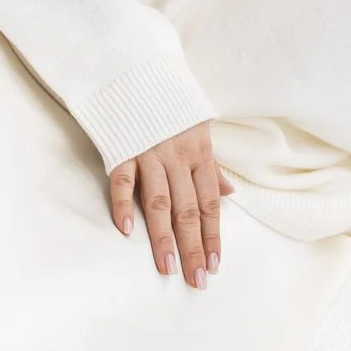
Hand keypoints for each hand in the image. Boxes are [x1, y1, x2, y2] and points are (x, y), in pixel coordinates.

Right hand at [108, 121, 236, 287]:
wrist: (137, 71)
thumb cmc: (171, 106)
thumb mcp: (199, 129)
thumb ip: (210, 166)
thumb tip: (229, 194)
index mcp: (199, 153)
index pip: (209, 203)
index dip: (212, 235)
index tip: (214, 265)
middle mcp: (176, 156)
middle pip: (187, 209)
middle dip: (192, 246)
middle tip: (195, 279)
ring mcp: (148, 152)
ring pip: (158, 201)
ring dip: (163, 237)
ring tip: (167, 267)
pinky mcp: (121, 147)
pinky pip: (122, 179)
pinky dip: (122, 204)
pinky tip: (127, 230)